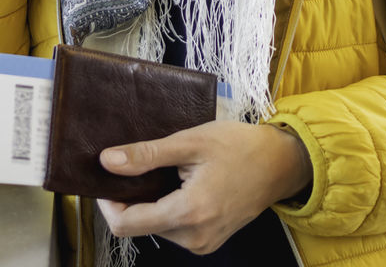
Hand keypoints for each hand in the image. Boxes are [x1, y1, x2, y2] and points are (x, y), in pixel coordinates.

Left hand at [95, 121, 311, 255]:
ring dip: (148, 202)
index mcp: (189, 213)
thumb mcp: (190, 142)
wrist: (280, 163)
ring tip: (161, 171)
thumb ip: (146, 155)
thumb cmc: (239, 147)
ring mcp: (203, 243)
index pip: (127, 225)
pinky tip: (175, 184)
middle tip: (133, 166)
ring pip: (154, 228)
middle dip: (129, 199)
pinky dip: (165, 208)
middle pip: (139, 226)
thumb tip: (107, 161)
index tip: (105, 178)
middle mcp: (195, 237)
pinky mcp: (208, 241)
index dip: (107, 203)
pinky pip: (173, 229)